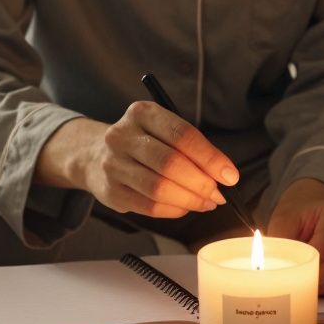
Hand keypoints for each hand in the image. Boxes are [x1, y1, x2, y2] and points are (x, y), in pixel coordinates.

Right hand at [36, 103, 238, 217]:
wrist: (94, 155)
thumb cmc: (143, 143)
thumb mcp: (163, 131)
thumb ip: (191, 148)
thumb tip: (223, 176)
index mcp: (142, 113)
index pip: (182, 135)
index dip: (210, 158)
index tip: (230, 176)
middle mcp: (123, 136)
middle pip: (170, 163)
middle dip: (201, 183)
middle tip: (219, 194)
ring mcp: (113, 165)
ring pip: (159, 189)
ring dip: (190, 200)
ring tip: (206, 202)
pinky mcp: (110, 192)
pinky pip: (150, 207)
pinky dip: (174, 210)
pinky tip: (185, 207)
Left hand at [267, 178, 323, 297]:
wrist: (314, 215)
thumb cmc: (298, 218)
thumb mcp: (284, 221)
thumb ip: (279, 240)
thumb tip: (268, 266)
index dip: (310, 263)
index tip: (293, 275)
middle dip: (320, 278)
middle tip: (300, 287)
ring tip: (308, 288)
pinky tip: (320, 288)